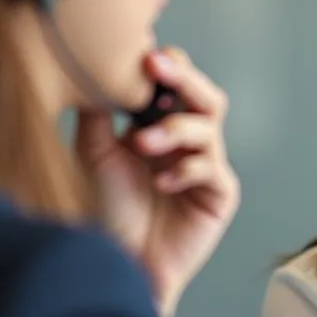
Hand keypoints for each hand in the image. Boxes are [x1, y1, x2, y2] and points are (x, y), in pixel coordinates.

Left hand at [75, 48, 239, 316]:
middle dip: (184, 79)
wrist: (120, 262)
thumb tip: (98, 70)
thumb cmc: (108, 212)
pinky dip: (186, 170)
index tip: (141, 54)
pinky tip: (160, 183)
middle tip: (157, 68)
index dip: (165, 68)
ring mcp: (208, 168)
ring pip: (209, 130)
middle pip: (206, 98)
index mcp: (163, 126)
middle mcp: (190, 143)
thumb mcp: (95, 154)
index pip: (177, 85)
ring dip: (176, 129)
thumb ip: (99, 114)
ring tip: (143, 143)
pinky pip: (212, 171)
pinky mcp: (220, 196)